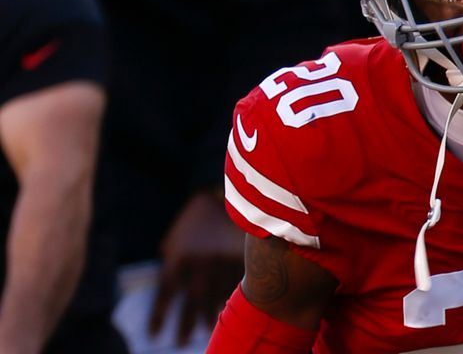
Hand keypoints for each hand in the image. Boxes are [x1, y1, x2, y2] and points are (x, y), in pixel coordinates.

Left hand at [149, 189, 244, 344]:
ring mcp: (222, 260)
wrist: (227, 191)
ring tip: (207, 328)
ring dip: (210, 315)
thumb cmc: (196, 218)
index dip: (159, 315)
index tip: (154, 334)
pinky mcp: (241, 258)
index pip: (166, 293)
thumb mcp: (176, 236)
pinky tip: (228, 308)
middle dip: (185, 324)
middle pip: (191, 300)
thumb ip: (172, 260)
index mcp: (178, 255)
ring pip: (215, 295)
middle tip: (181, 342)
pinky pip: (235, 284)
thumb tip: (171, 287)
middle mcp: (199, 261)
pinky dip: (230, 298)